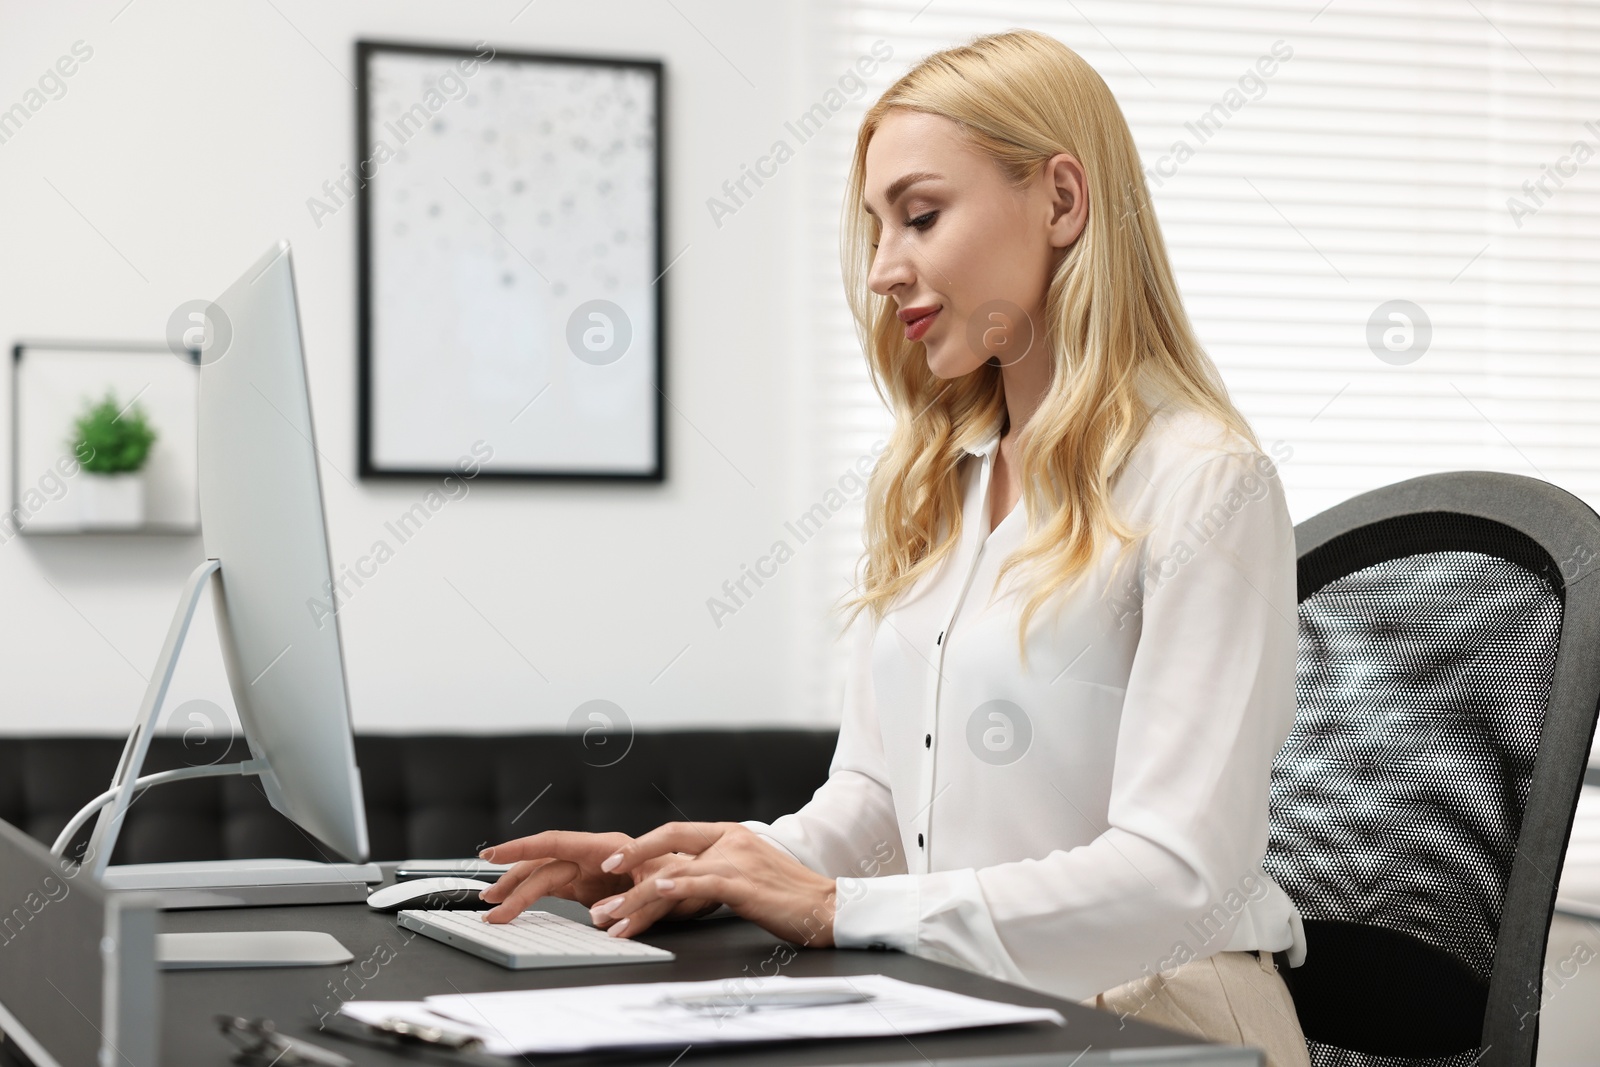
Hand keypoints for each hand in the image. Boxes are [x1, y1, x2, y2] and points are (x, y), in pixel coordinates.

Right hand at [476, 831, 715, 925]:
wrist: (695, 882)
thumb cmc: (683, 876)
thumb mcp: (666, 886)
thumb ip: (637, 902)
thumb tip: (601, 919)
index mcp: (606, 846)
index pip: (556, 842)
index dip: (521, 847)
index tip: (493, 855)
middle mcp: (592, 855)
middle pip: (543, 864)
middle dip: (512, 880)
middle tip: (487, 901)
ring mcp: (587, 871)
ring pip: (543, 877)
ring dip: (517, 890)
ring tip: (493, 908)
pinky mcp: (587, 887)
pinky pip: (553, 889)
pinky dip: (532, 898)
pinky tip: (515, 908)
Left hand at [588, 822, 837, 946]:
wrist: (828, 907)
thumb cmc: (789, 897)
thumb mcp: (749, 874)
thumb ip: (717, 871)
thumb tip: (681, 883)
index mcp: (730, 834)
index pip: (675, 833)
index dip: (642, 846)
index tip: (613, 862)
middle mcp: (731, 840)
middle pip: (667, 847)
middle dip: (628, 865)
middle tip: (600, 892)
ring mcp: (738, 860)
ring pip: (675, 873)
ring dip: (638, 898)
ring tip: (612, 918)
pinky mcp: (745, 884)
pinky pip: (702, 883)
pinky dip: (676, 887)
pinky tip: (655, 893)